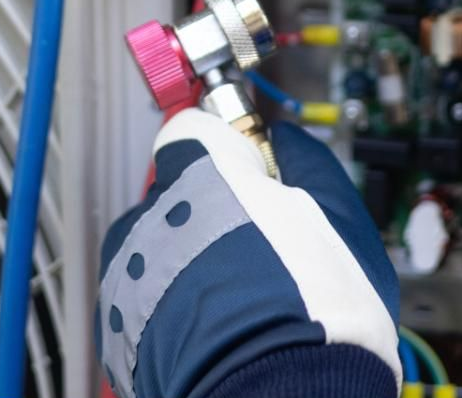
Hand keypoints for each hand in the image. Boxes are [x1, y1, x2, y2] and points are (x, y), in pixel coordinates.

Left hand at [97, 111, 399, 397]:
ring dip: (188, 262)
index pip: (193, 129)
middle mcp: (157, 213)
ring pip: (158, 247)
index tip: (252, 171)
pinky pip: (144, 299)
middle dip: (213, 213)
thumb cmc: (319, 315)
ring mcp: (131, 272)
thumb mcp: (343, 220)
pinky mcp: (118, 329)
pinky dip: (171, 310)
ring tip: (239, 301)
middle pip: (178, 193)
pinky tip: (217, 333)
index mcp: (208, 173)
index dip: (226, 150)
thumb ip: (309, 166)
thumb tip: (289, 143)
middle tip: (260, 250)